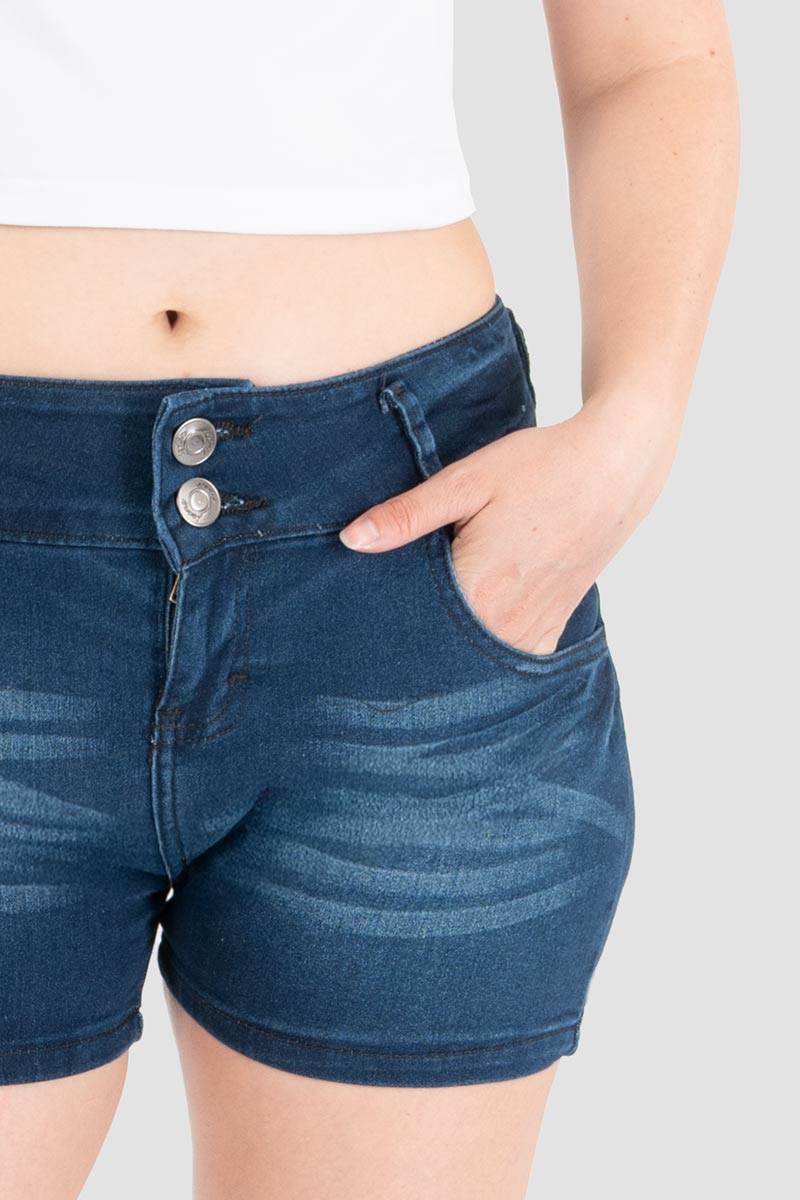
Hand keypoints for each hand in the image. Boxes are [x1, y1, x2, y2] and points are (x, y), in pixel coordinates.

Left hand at [339, 393, 679, 653]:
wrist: (615, 469)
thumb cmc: (540, 467)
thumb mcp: (467, 481)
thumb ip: (408, 515)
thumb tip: (351, 539)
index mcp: (478, 588)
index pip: (411, 629)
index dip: (383, 627)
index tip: (359, 624)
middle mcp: (507, 622)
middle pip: (441, 653)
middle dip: (412, 646)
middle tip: (380, 636)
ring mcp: (534, 629)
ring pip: (476, 666)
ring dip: (449, 655)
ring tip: (420, 639)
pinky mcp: (553, 626)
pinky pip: (511, 660)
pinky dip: (487, 657)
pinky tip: (468, 641)